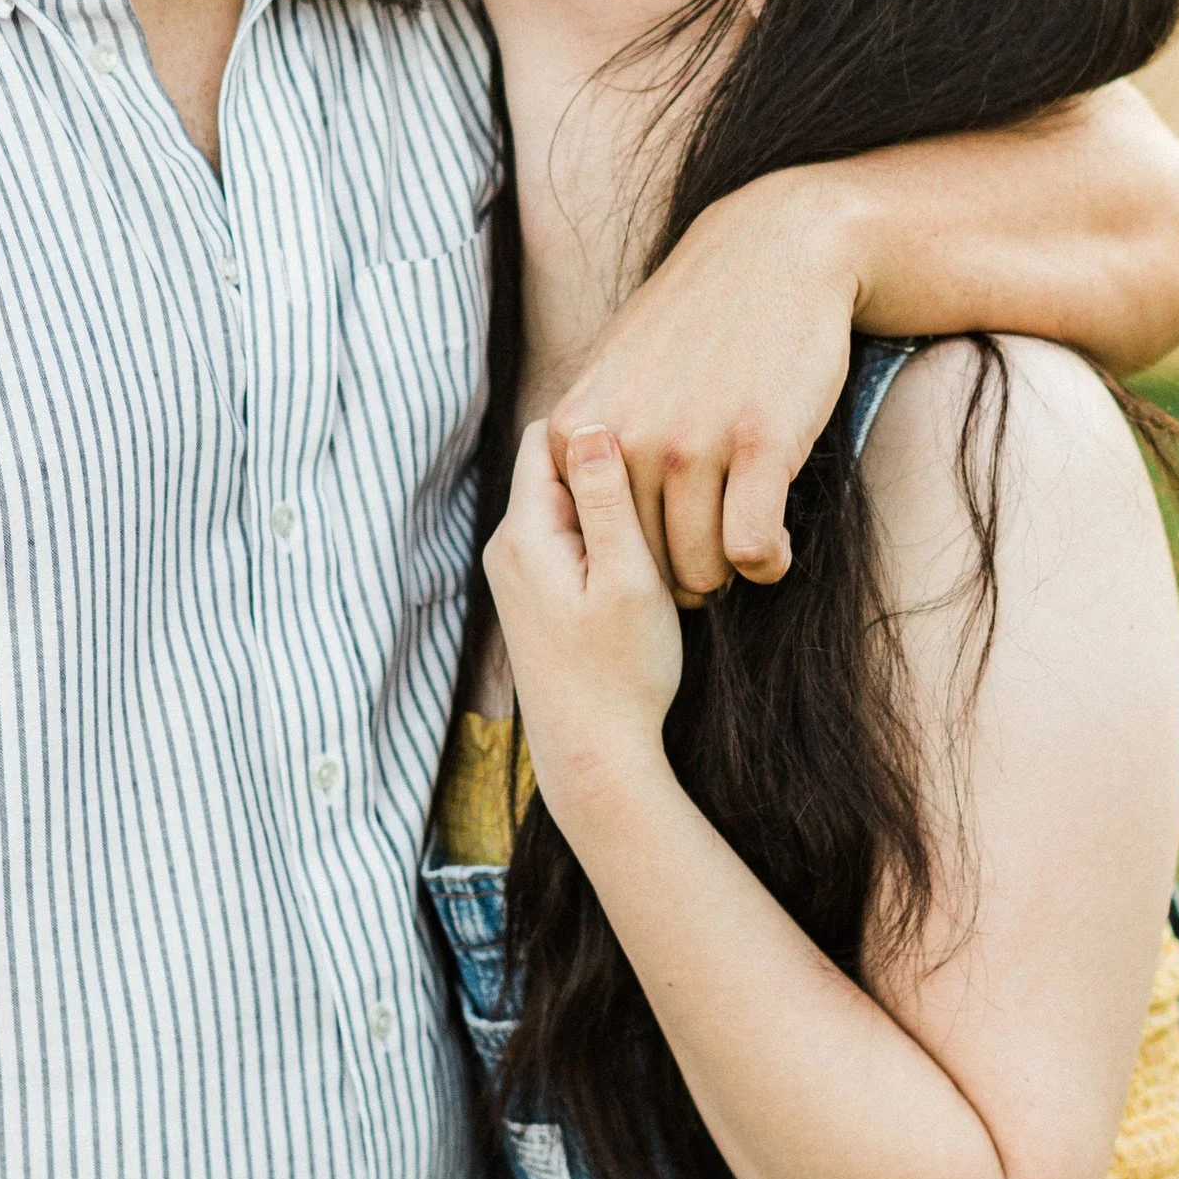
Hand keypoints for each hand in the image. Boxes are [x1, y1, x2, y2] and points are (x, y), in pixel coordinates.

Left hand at [485, 424, 687, 818]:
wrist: (593, 757)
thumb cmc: (621, 673)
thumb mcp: (628, 579)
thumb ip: (608, 500)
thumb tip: (591, 421)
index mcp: (524, 532)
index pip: (551, 434)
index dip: (605, 422)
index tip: (657, 427)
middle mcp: (508, 545)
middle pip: (556, 466)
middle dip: (609, 464)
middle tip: (671, 474)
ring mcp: (517, 571)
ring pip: (566, 502)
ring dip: (611, 505)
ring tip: (663, 526)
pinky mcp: (533, 594)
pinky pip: (567, 536)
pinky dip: (603, 536)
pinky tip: (643, 562)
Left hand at [547, 174, 858, 598]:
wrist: (772, 253)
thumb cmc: (696, 318)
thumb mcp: (613, 368)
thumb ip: (589, 434)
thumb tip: (576, 498)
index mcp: (578, 427)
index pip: (587, 542)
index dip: (625, 560)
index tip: (659, 547)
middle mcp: (626, 438)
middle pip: (645, 566)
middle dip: (680, 574)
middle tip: (709, 554)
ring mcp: (691, 441)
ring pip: (702, 568)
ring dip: (727, 573)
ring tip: (743, 546)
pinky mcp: (760, 444)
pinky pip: (752, 547)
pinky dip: (766, 563)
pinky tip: (776, 547)